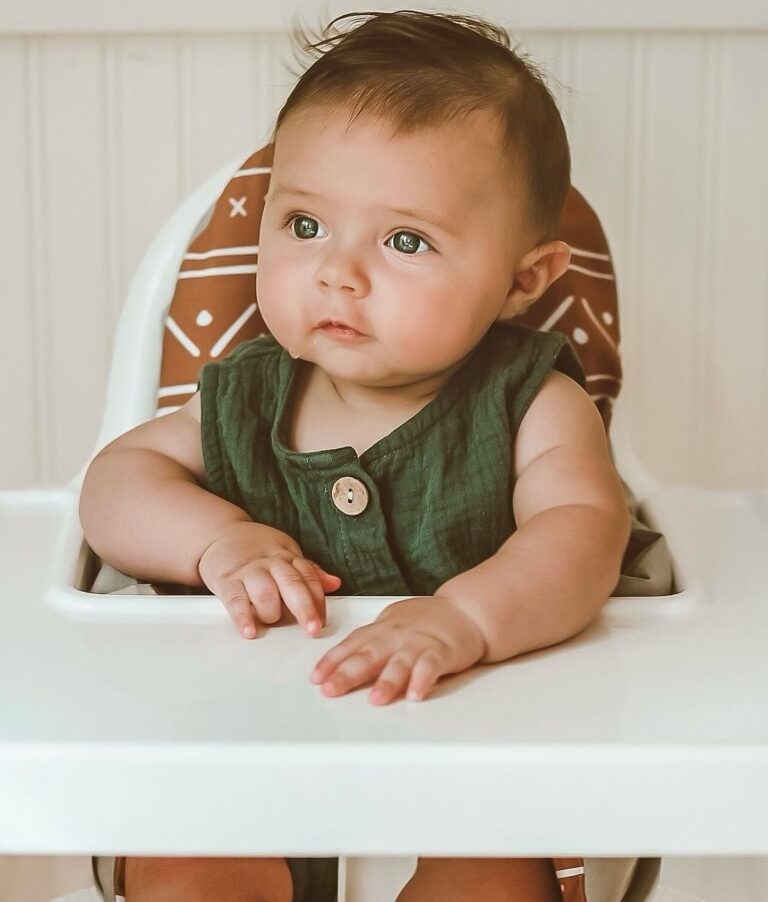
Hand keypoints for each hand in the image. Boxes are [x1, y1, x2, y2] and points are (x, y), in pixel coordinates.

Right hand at [198, 521, 340, 638]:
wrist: (218, 533)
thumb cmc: (256, 549)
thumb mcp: (285, 553)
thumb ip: (308, 571)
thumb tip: (335, 583)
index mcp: (287, 556)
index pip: (309, 577)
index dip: (318, 600)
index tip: (323, 622)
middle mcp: (270, 562)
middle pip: (292, 583)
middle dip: (304, 608)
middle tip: (312, 628)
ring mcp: (248, 571)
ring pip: (265, 592)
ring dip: (272, 612)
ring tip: (272, 622)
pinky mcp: (225, 580)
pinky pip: (235, 600)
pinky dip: (243, 617)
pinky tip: (250, 631)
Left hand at [310, 595, 486, 704]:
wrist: (464, 610)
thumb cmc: (424, 621)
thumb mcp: (389, 625)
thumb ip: (367, 643)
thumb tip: (336, 663)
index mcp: (381, 630)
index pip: (351, 644)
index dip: (332, 661)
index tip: (316, 678)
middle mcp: (396, 636)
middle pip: (369, 655)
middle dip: (348, 673)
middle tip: (331, 690)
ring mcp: (419, 643)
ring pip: (400, 663)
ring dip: (387, 682)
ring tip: (375, 699)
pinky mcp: (443, 652)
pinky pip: (431, 666)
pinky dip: (423, 680)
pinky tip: (415, 694)